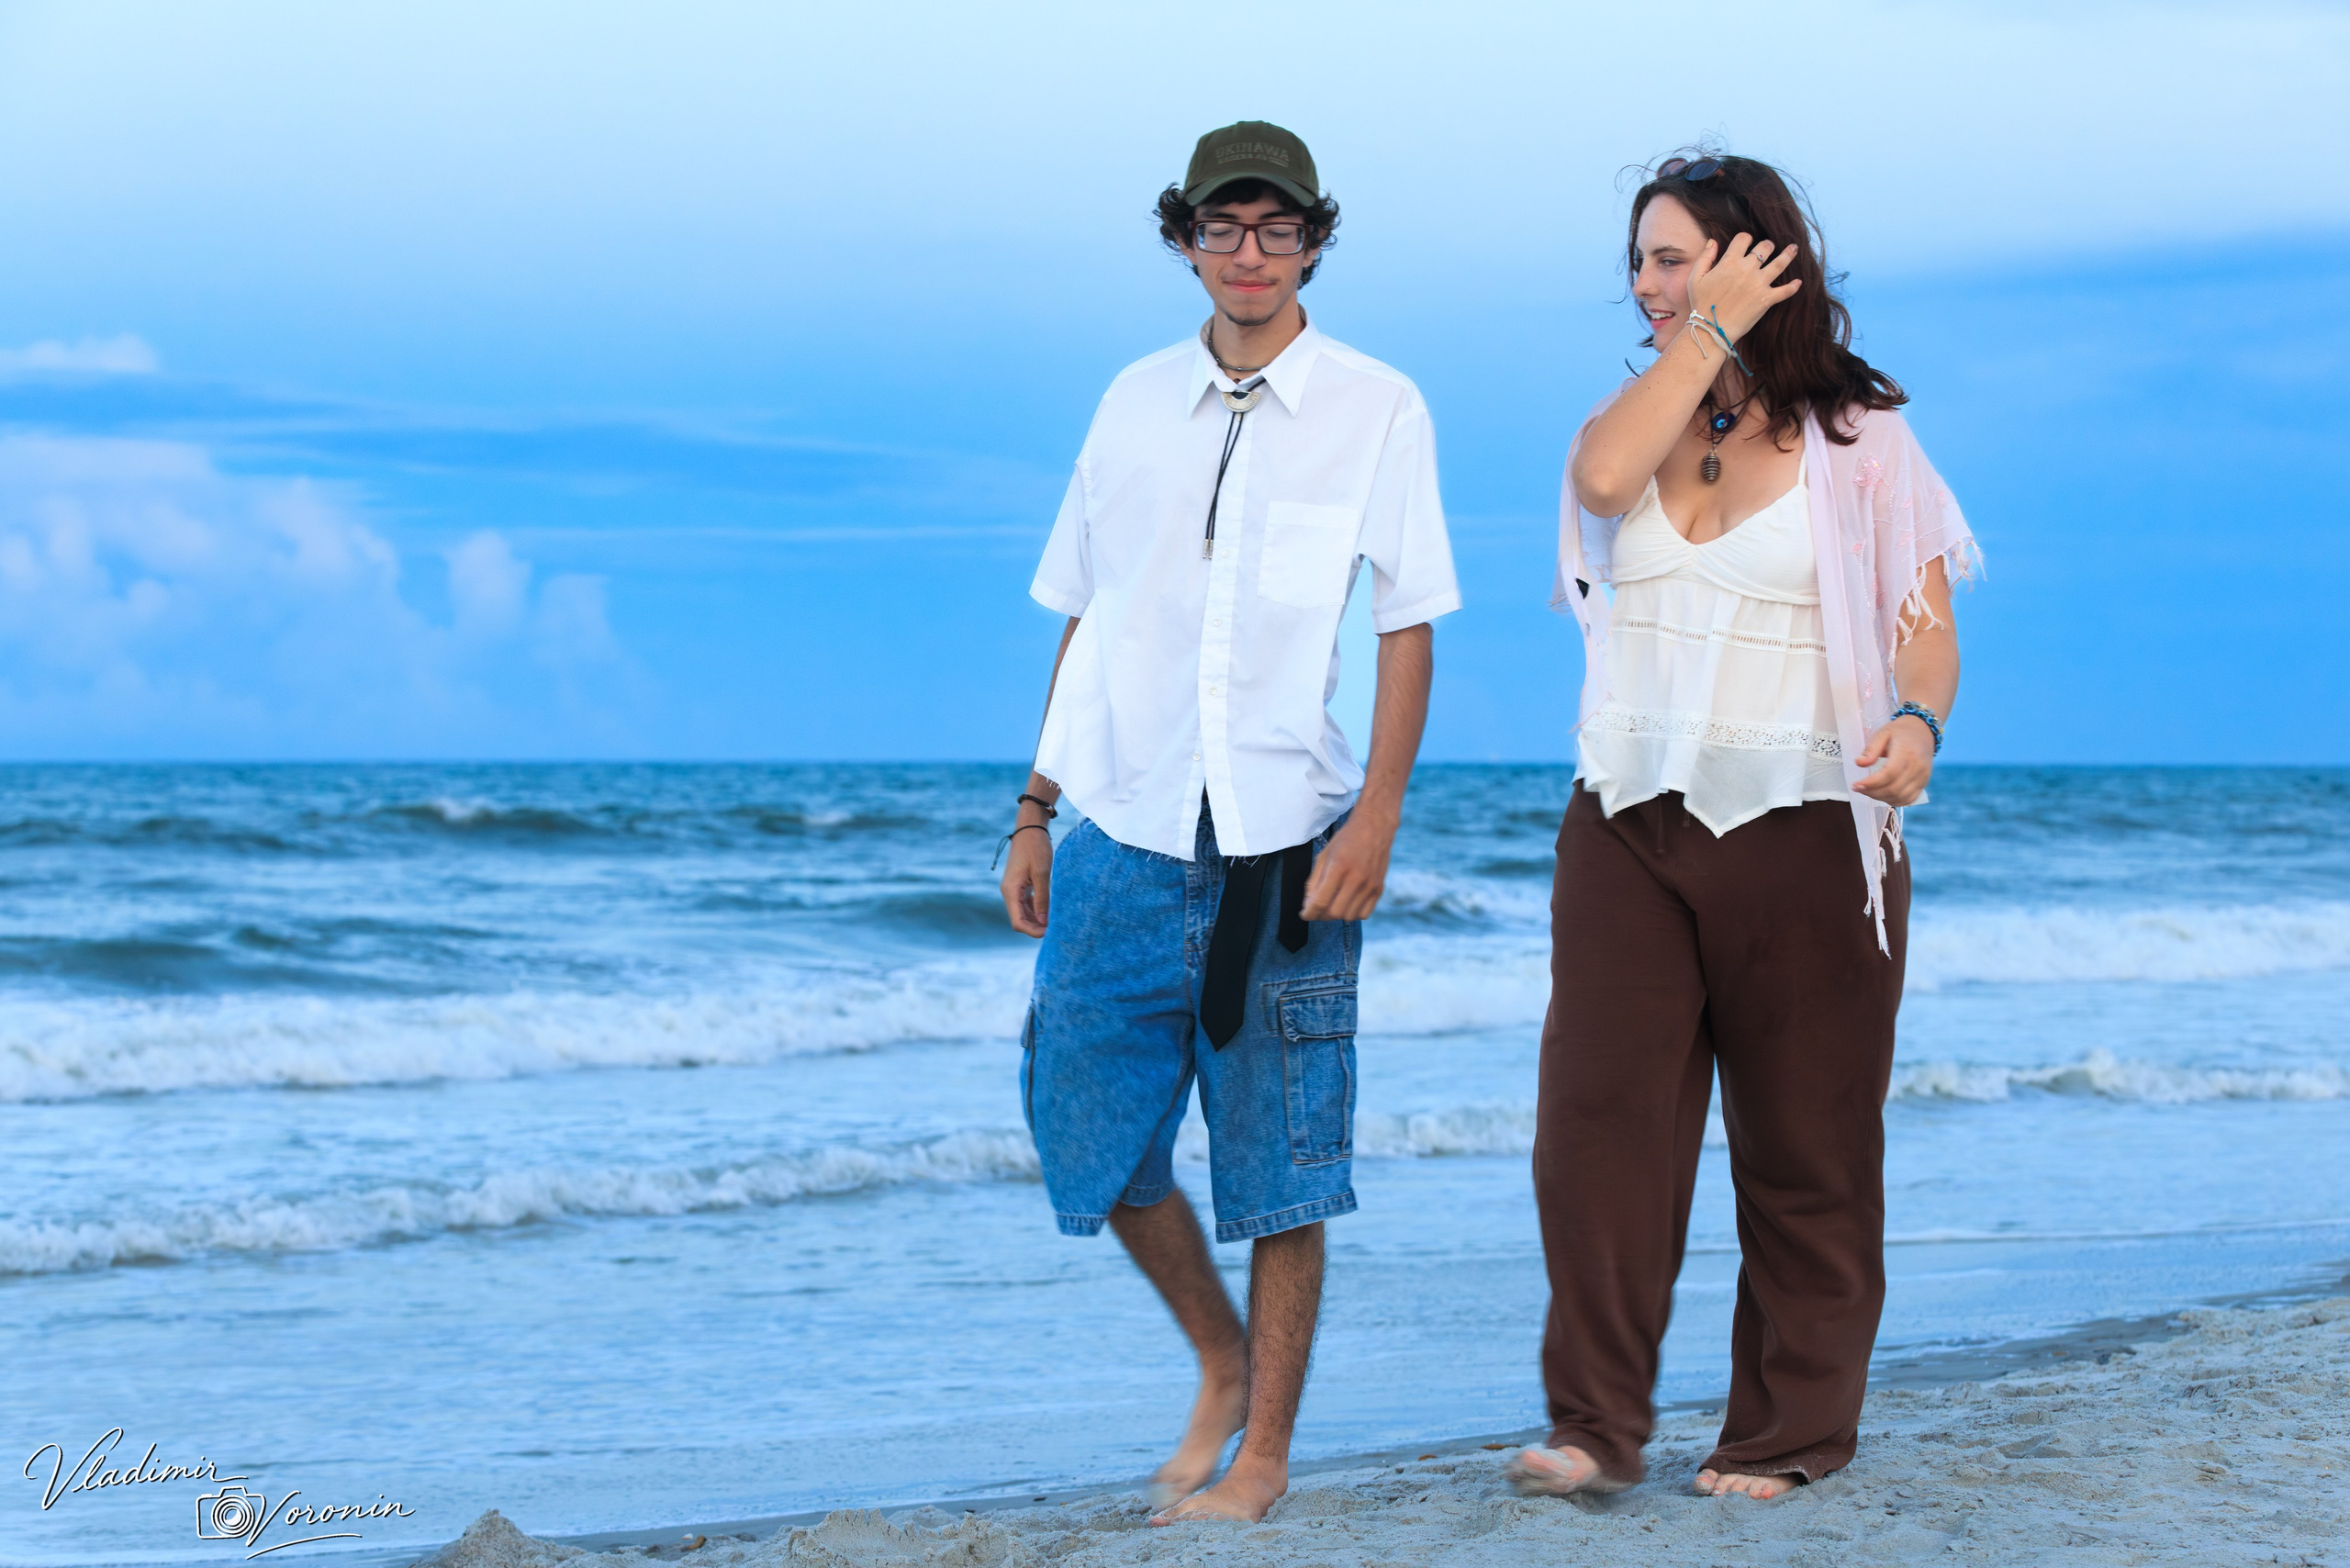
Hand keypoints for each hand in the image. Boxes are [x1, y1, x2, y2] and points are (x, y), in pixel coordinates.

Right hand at [999, 827, 1052, 935]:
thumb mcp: (1042, 874)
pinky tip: (1048, 910)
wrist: (1030, 829)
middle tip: (1054, 928)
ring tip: (1053, 921)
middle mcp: (1009, 892)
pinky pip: (1025, 903)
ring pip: (1022, 913)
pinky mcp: (1020, 885)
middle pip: (1019, 919)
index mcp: (1011, 891)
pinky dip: (1036, 910)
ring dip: (1036, 919)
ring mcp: (1013, 889)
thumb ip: (1042, 899)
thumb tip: (1043, 922)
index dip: (1032, 931)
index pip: (1017, 921)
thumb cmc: (1036, 848)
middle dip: (1035, 927)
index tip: (1048, 932)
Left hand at [1298, 814, 1393, 921]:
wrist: (1374, 827)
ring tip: (1331, 904)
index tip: (1305, 914)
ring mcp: (1370, 885)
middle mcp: (1356, 878)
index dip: (1309, 912)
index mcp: (1339, 867)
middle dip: (1321, 915)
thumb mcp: (1324, 855)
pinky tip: (1347, 903)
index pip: (1321, 901)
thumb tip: (1308, 905)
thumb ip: (1314, 881)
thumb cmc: (1347, 839)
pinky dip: (1352, 914)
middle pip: (1334, 912)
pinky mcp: (1379, 888)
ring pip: (1349, 916)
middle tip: (1316, 909)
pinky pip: (1364, 914)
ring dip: (1336, 915)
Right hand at [1687, 232, 1801, 343]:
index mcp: (1730, 261)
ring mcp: (1759, 284)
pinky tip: (1799, 282)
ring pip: (1780, 263)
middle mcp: (1748, 269)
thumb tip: (1713, 241)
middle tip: (1768, 247)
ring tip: (1794, 248)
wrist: (1711, 329)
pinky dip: (1793, 286)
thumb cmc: (1701, 304)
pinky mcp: (1767, 299)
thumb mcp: (1695, 278)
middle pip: (1765, 247)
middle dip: (1767, 245)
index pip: (1743, 239)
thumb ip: (1705, 257)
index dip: (1745, 238)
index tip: (1746, 242)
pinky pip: (1785, 291)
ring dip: (1788, 254)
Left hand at [1853, 716, 1935, 807]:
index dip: (1871, 783)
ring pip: (1901, 797)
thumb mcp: (1883, 734)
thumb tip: (1859, 763)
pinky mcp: (1924, 783)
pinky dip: (1894, 801)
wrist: (1923, 731)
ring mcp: (1923, 777)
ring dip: (1881, 798)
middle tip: (1858, 788)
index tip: (1856, 785)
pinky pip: (1909, 799)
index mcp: (1907, 753)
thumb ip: (1871, 749)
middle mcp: (1917, 768)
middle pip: (1894, 789)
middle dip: (1872, 792)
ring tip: (1868, 791)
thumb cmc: (1900, 732)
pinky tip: (1882, 795)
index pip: (1889, 774)